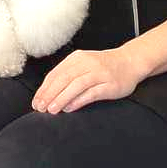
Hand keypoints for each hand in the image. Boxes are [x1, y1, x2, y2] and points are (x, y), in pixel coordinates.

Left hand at [31, 48, 149, 113]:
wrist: (129, 61)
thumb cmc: (103, 65)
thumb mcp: (84, 64)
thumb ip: (68, 75)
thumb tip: (50, 93)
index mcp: (77, 58)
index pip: (56, 74)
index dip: (44, 88)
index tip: (36, 101)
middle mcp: (87, 63)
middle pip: (63, 79)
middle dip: (49, 94)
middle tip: (40, 107)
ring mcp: (99, 73)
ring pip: (76, 85)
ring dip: (61, 98)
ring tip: (52, 109)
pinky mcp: (109, 84)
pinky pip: (91, 93)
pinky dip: (79, 100)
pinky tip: (70, 108)